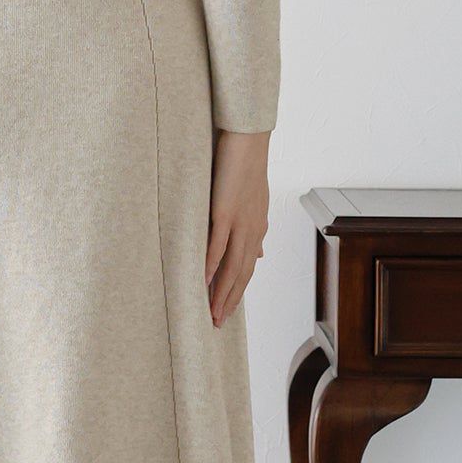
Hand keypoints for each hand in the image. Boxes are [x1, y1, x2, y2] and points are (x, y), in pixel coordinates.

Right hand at [205, 130, 269, 327]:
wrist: (248, 139)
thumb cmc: (245, 167)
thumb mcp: (253, 202)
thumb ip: (254, 230)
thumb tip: (259, 255)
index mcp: (257, 228)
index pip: (247, 268)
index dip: (237, 292)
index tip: (226, 311)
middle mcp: (252, 230)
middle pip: (241, 274)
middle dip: (230, 300)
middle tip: (217, 323)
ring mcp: (240, 222)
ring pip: (231, 265)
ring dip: (221, 291)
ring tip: (211, 312)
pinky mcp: (226, 211)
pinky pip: (218, 243)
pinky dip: (211, 264)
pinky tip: (203, 280)